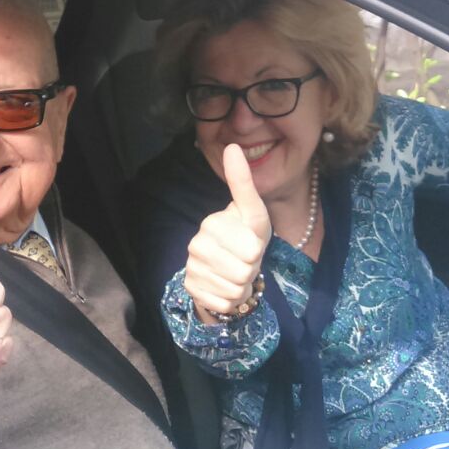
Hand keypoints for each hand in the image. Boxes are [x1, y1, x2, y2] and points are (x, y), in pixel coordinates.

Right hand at [184, 144, 271, 324]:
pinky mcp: (192, 289)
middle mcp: (197, 244)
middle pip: (244, 271)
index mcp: (212, 224)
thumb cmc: (244, 237)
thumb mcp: (253, 213)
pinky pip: (225, 303)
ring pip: (235, 289)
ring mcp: (192, 267)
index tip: (249, 243)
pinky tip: (224, 286)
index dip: (257, 250)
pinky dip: (231, 300)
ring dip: (242, 286)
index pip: (251, 248)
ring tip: (235, 272)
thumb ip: (243, 183)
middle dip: (251, 270)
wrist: (226, 268)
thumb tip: (232, 146)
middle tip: (244, 261)